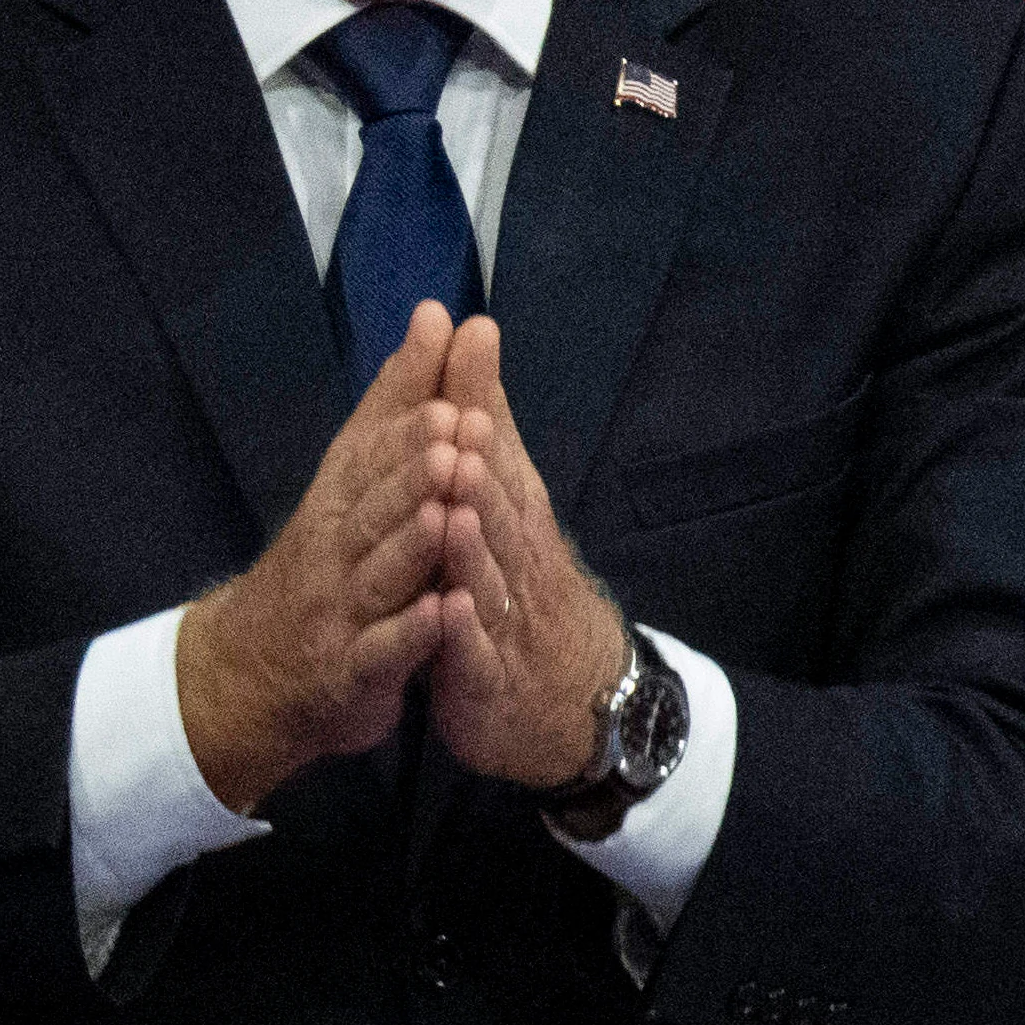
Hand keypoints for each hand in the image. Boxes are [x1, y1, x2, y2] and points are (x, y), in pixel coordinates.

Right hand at [172, 301, 461, 809]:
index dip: (406, 429)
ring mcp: (339, 612)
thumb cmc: (321, 561)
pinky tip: (441, 614)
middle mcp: (334, 549)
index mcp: (340, 500)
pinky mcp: (350, 672)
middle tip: (454, 435)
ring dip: (412, 543)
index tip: (448, 398)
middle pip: (373, 507)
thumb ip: (398, 401)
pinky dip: (409, 634)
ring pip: (377, 573)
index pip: (371, 455)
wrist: (248, 671)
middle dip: (412, 471)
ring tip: (448, 512)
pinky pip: (379, 652)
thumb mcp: (353, 473)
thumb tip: (436, 314)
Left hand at [418, 315, 632, 789]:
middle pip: (499, 509)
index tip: (466, 348)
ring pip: (488, 576)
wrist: (576, 695)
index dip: (479, 404)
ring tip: (454, 505)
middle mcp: (515, 559)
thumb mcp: (507, 496)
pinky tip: (449, 608)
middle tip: (461, 425)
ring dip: (472, 543)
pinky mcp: (487, 677)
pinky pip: (475, 654)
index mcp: (514, 514)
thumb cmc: (525, 581)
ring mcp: (504, 620)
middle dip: (481, 468)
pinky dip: (464, 633)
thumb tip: (471, 328)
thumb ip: (483, 419)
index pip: (497, 450)